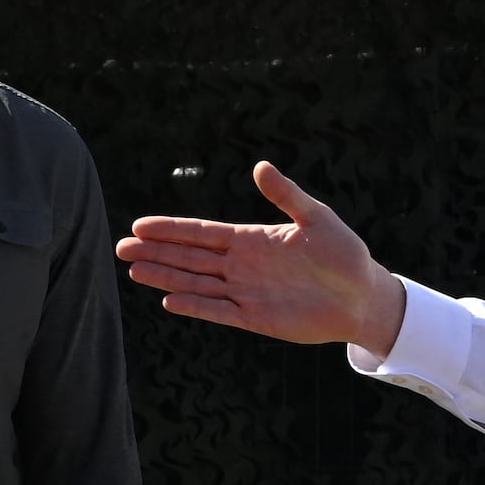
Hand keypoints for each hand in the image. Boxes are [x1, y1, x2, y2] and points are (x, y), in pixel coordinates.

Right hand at [117, 163, 405, 353]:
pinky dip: (196, 306)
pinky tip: (169, 299)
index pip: (202, 232)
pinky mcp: (255, 317)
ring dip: (166, 277)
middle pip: (190, 257)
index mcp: (252, 240)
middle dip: (156, 252)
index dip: (171, 229)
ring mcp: (245, 292)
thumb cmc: (344, 254)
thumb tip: (260, 166)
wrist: (363, 296)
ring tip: (133, 270)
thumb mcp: (317, 218)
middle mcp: (242, 265)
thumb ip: (286, 195)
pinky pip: (219, 310)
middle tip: (120, 247)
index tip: (139, 225)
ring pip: (196, 283)